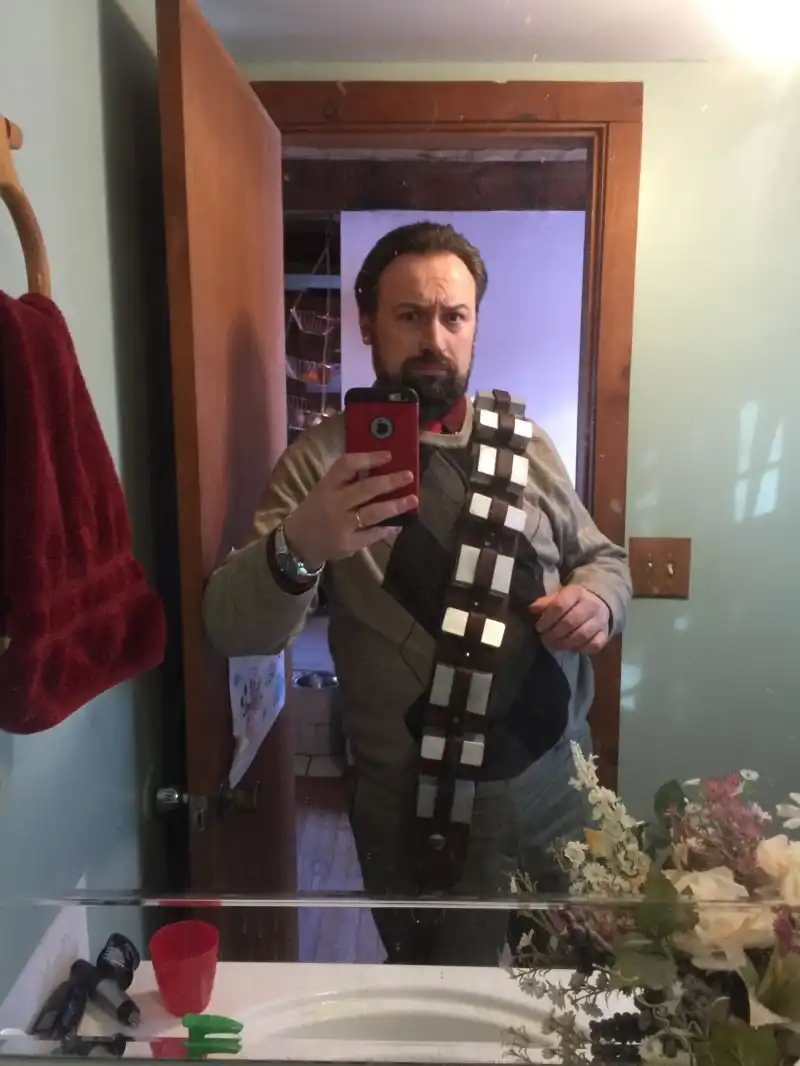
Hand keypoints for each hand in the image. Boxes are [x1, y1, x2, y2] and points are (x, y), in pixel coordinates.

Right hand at [283, 451, 416, 567]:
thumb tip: (381, 469)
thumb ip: (346, 482)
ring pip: (372, 513)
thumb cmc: (315, 511)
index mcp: (327, 486)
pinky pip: (372, 534)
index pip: (347, 465)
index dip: (369, 458)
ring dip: (395, 505)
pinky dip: (387, 529)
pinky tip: (399, 524)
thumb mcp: (324, 491)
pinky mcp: (348, 544)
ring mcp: (341, 525)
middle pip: (365, 489)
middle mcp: (334, 504)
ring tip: (413, 499)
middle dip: (390, 481)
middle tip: (409, 475)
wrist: (297, 543)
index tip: (389, 455)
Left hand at [530, 585, 610, 654]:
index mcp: (577, 592)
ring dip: (565, 643)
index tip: (539, 627)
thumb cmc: (573, 601)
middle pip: (570, 622)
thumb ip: (547, 602)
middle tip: (545, 639)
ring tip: (554, 644)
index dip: (547, 619)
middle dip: (554, 633)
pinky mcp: (605, 634)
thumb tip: (533, 608)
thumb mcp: (559, 596)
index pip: (560, 605)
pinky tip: (570, 647)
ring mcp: (600, 620)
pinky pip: (594, 645)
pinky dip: (581, 649)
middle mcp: (591, 605)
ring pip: (582, 635)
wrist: (600, 602)